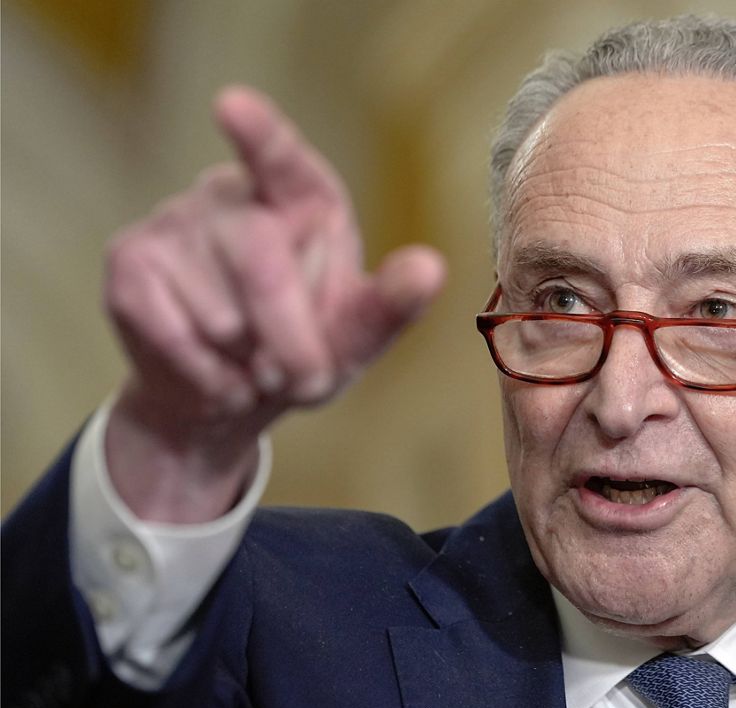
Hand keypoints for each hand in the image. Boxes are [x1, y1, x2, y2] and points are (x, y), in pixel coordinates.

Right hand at [103, 86, 445, 521]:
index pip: (281, 156)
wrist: (225, 398)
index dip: (258, 133)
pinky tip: (216, 376)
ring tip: (252, 366)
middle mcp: (233, 194)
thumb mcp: (355, 337)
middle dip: (289, 336)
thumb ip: (389, 305)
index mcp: (301, 198)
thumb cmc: (301, 352)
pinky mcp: (129, 262)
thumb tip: (430, 268)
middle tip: (308, 383)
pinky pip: (172, 334)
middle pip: (258, 258)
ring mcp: (173, 221)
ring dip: (247, 364)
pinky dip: (206, 376)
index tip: (231, 105)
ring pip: (217, 311)